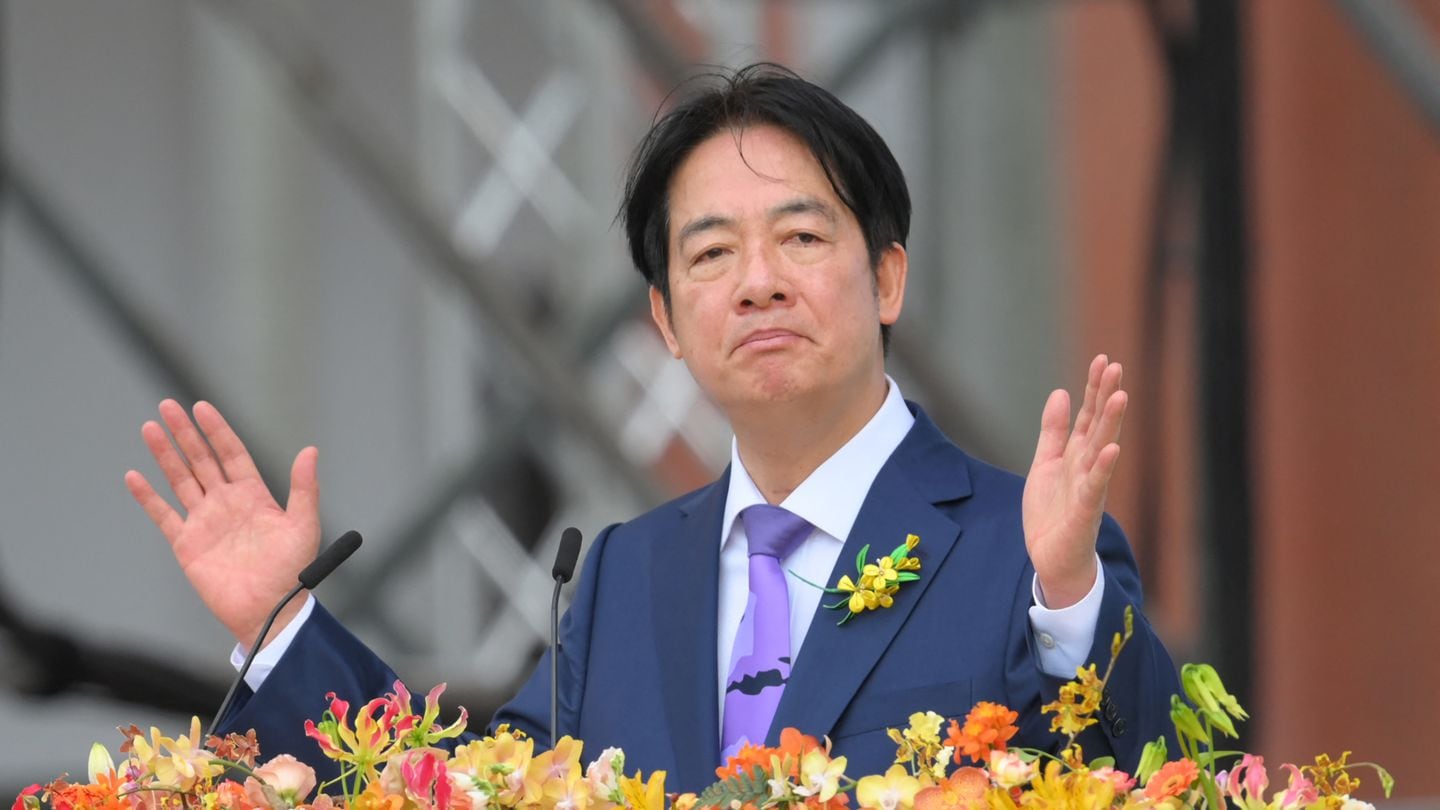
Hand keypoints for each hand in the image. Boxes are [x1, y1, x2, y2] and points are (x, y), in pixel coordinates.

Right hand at [125, 400, 321, 646]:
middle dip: (185, 433)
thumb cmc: (291, 571)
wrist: (269, 610)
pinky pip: (164, 515)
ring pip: (180, 480)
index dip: (217, 431)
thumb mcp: (303, 525)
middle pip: (201, 460)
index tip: (202, 407)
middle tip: (168, 406)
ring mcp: (205, 522)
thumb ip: (304, 488)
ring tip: (151, 428)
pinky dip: (149, 497)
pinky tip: (135, 476)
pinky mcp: (187, 544)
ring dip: (165, 455)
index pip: (231, 454)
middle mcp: (226, 504)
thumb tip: (311, 450)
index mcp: (254, 496)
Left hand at [1022, 355, 1125, 607]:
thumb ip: (1053, 431)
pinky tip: (1112, 449)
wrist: (1052, 559)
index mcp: (1077, 455)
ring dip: (1111, 424)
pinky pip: (1095, 487)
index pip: (1088, 416)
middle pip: (1098, 426)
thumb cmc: (1053, 513)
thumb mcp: (1046, 464)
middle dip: (1106, 396)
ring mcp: (1088, 488)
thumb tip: (1060, 392)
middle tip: (1115, 366)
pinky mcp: (1083, 512)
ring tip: (1120, 396)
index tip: (1103, 360)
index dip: (1094, 389)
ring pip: (1101, 450)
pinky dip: (1103, 468)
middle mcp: (1088, 467)